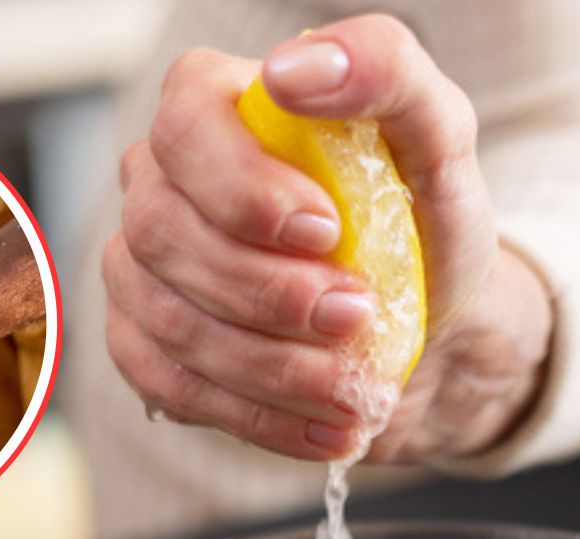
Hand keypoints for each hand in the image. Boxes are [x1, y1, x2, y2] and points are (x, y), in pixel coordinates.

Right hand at [104, 14, 551, 463]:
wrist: (428, 325)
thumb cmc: (423, 221)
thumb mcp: (438, 136)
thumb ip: (385, 71)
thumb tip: (296, 69)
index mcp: (214, 105)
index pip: (184, 130)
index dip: (242, 189)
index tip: (325, 231)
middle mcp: (159, 180)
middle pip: (162, 234)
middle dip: (266, 292)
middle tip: (358, 318)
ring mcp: (141, 267)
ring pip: (169, 322)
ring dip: (273, 368)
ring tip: (359, 391)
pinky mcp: (146, 345)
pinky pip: (172, 388)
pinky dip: (258, 418)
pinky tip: (327, 428)